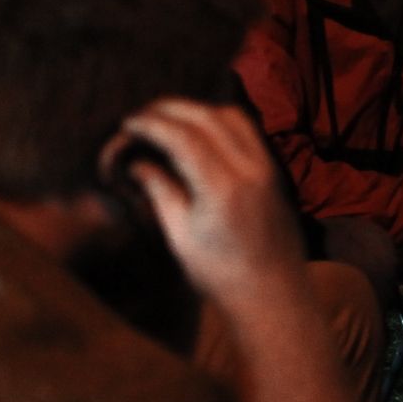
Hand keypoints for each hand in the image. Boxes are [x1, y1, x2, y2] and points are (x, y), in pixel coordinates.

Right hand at [113, 98, 306, 296]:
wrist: (272, 293)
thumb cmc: (220, 273)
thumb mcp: (180, 234)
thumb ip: (160, 191)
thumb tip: (136, 162)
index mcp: (223, 187)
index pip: (184, 136)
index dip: (153, 123)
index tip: (128, 122)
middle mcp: (251, 169)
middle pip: (209, 117)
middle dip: (171, 109)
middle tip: (141, 115)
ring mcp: (267, 167)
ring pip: (233, 117)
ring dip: (198, 110)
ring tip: (167, 118)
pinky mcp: (274, 171)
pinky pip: (248, 131)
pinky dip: (220, 120)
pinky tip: (198, 130)